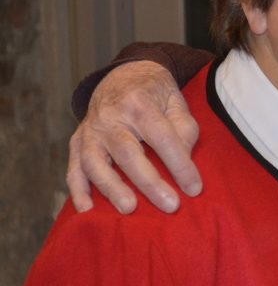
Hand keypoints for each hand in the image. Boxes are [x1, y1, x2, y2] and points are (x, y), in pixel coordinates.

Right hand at [67, 61, 201, 212]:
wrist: (123, 76)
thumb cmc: (156, 95)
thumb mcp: (177, 102)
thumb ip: (183, 129)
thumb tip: (183, 161)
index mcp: (139, 102)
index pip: (162, 138)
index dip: (180, 164)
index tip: (195, 188)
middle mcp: (110, 116)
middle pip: (128, 153)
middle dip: (150, 182)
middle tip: (170, 205)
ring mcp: (90, 129)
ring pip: (95, 162)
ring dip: (111, 188)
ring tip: (129, 209)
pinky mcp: (77, 141)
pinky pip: (73, 168)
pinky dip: (78, 190)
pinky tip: (87, 210)